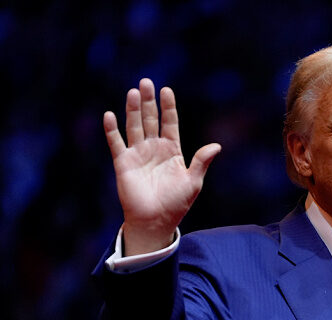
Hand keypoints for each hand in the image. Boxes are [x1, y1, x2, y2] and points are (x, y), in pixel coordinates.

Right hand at [103, 78, 220, 255]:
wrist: (156, 221)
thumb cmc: (176, 203)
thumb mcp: (193, 182)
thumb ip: (201, 162)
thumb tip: (216, 146)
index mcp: (172, 150)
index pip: (170, 123)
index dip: (168, 107)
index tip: (166, 90)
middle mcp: (154, 149)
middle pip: (150, 119)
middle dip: (148, 102)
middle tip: (146, 82)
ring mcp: (138, 154)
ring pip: (134, 127)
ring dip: (132, 110)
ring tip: (133, 92)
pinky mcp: (123, 163)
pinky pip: (116, 143)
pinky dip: (112, 130)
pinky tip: (110, 114)